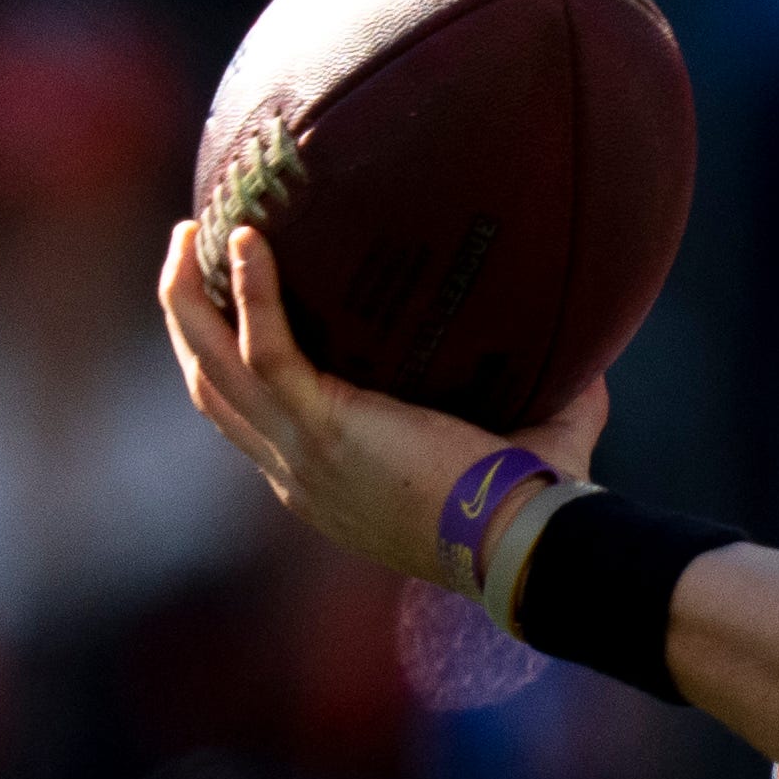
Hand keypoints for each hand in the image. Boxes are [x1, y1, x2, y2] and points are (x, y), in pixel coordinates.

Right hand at [159, 220, 607, 585]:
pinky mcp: (324, 425)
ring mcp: (301, 452)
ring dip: (188, 299)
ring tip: (185, 237)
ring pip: (212, 366)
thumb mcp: (529, 451)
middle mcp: (299, 472)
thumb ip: (554, 407)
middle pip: (211, 390)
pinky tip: (248, 238)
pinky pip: (264, 347)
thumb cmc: (536, 507)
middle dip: (187, 323)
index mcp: (328, 483)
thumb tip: (595, 363)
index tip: (226, 318)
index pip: (254, 424)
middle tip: (182, 258)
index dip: (228, 369)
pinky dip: (250, 292)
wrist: (528, 541)